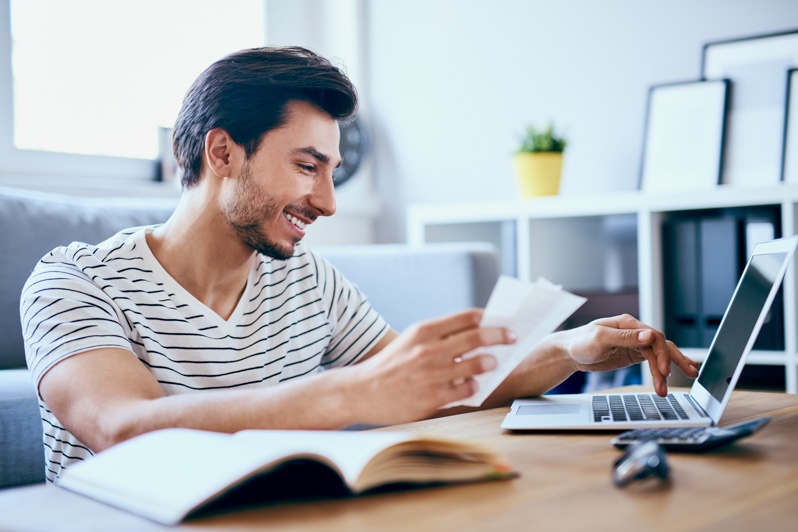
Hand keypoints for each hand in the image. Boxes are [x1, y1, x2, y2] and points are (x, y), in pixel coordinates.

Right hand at [350, 309, 515, 424]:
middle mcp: (429, 349)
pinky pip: (467, 389)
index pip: (466, 317)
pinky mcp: (433, 398)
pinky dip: (474, 385)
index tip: (501, 320)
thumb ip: (439, 336)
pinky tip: (472, 384)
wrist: (361, 391)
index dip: (488, 318)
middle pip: (477, 337)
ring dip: (489, 362)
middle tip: (512, 337)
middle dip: (500, 336)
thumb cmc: (390, 365)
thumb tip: (475, 332)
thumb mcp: (410, 340)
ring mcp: (432, 374)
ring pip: (476, 364)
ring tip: (493, 362)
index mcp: (423, 331)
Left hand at [556, 314, 698, 396]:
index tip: (664, 371)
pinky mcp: (632, 355)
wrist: (568, 352)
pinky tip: (672, 376)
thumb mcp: (600, 339)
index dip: (662, 354)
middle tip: (690, 374)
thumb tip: (649, 335)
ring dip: (668, 370)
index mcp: (628, 324)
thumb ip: (625, 337)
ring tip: (670, 387)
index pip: (654, 336)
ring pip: (659, 354)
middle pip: (661, 345)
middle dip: (675, 360)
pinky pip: (652, 361)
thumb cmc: (579, 342)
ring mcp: (634, 344)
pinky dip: (662, 369)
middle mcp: (634, 332)